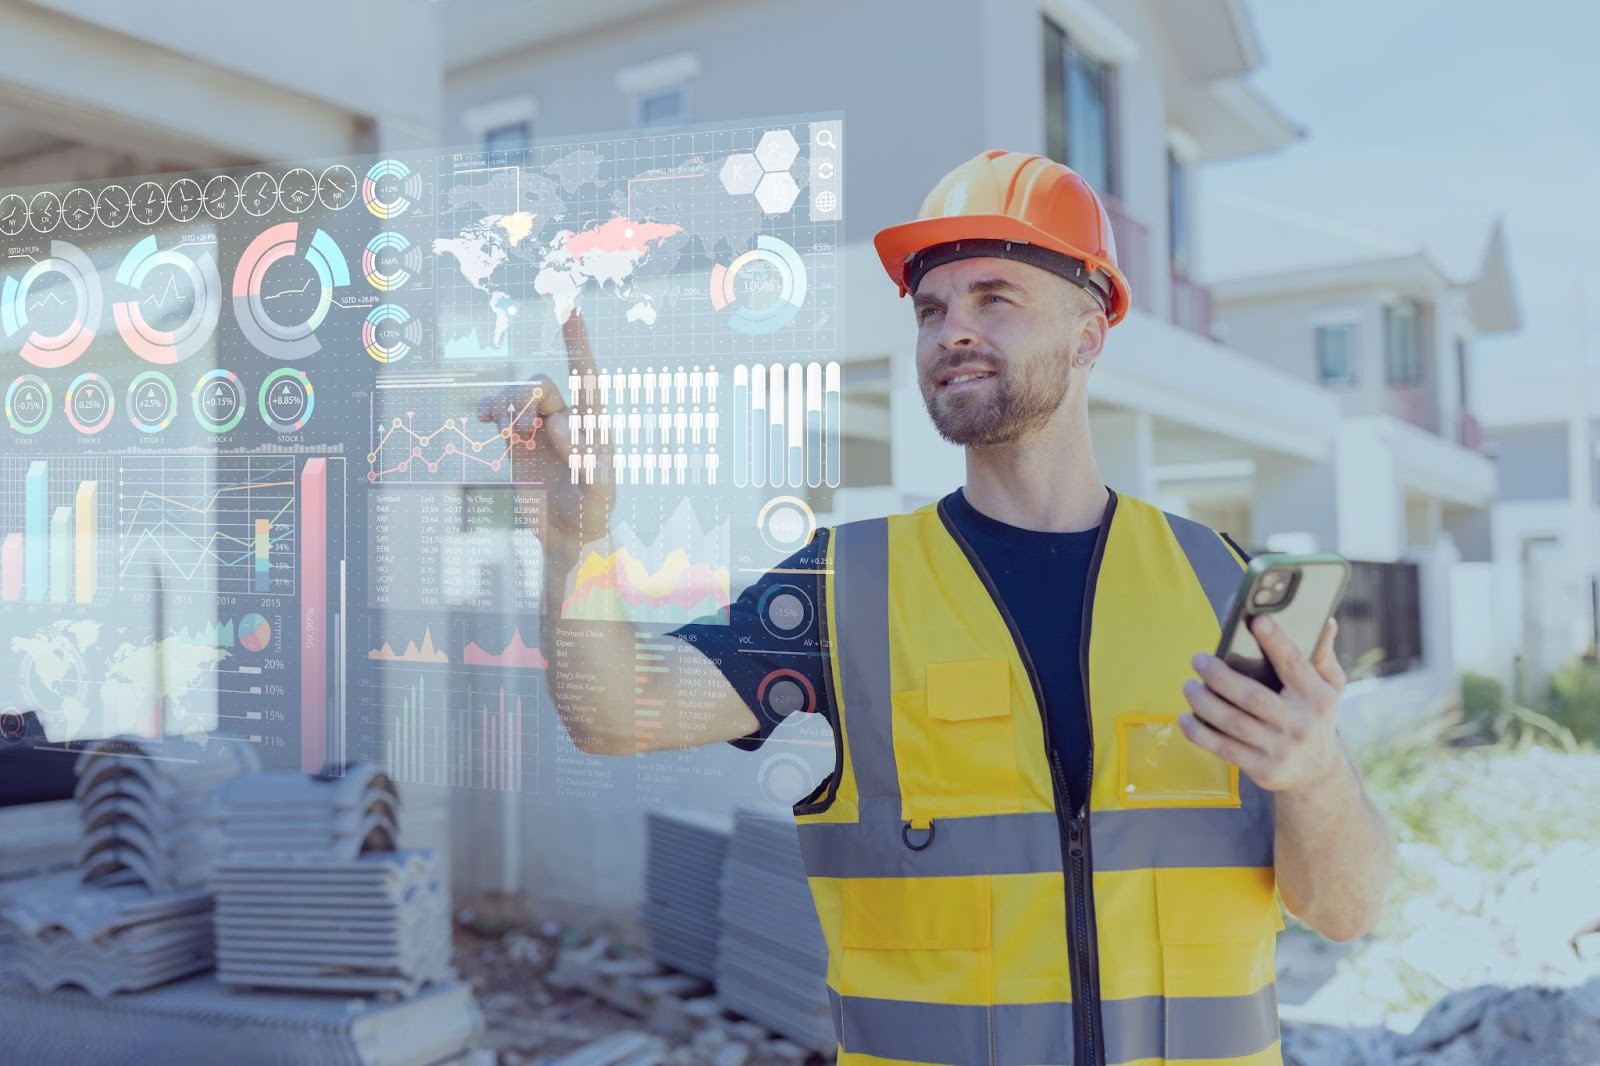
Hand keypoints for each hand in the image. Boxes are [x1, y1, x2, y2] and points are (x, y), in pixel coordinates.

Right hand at [478, 310, 614, 543]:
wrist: (570, 534)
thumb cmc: (592, 514)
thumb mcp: (598, 495)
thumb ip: (587, 463)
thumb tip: (561, 424)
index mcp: (592, 423)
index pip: (585, 374)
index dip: (577, 342)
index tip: (571, 308)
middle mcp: (566, 418)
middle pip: (541, 385)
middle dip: (526, 398)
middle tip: (523, 430)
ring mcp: (540, 428)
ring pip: (518, 396)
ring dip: (506, 405)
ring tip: (504, 430)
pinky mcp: (519, 441)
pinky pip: (501, 413)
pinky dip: (490, 409)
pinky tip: (483, 418)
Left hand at [1179, 616, 1347, 795]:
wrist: (1319, 774)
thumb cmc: (1316, 718)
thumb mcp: (1330, 689)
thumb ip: (1323, 656)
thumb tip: (1327, 622)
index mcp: (1317, 697)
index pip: (1294, 664)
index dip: (1275, 642)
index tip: (1256, 620)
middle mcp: (1300, 723)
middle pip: (1252, 696)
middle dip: (1219, 676)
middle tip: (1198, 659)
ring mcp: (1280, 749)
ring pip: (1232, 722)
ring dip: (1203, 702)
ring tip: (1189, 686)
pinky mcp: (1262, 769)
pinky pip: (1222, 748)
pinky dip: (1198, 732)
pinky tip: (1185, 717)